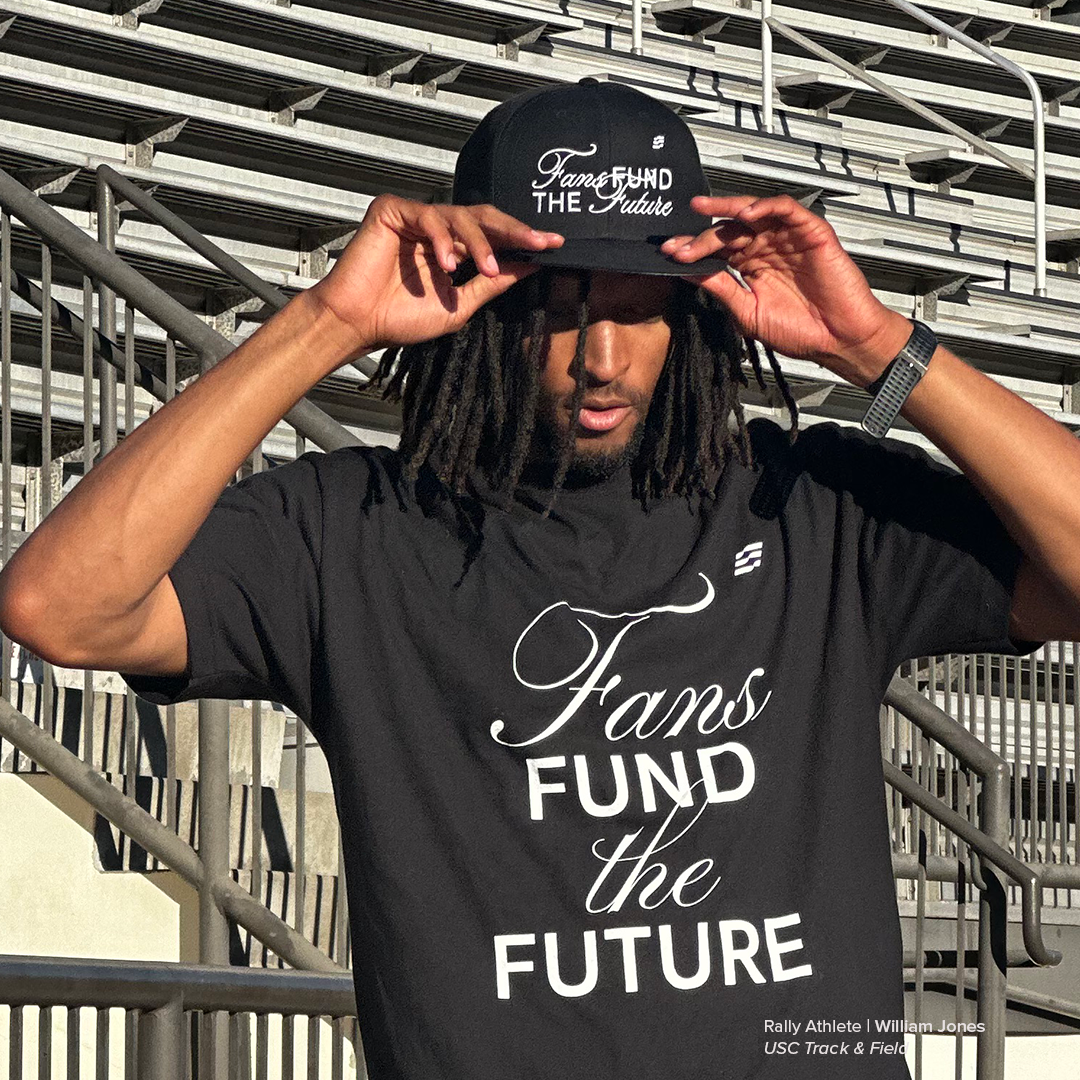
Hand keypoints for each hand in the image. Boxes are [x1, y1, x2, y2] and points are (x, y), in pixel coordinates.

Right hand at [308, 194, 563, 354]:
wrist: (358, 324)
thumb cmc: (400, 319)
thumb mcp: (460, 305)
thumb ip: (492, 285)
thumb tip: (530, 268)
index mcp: (453, 249)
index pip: (493, 236)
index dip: (523, 239)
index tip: (555, 245)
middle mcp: (437, 230)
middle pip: (483, 218)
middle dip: (514, 230)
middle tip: (540, 242)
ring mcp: (415, 217)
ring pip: (460, 216)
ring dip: (480, 243)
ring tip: (488, 269)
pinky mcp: (392, 210)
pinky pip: (427, 215)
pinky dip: (441, 239)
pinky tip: (446, 264)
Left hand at [660, 195, 911, 387]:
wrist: (838, 341)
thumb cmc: (800, 332)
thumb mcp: (748, 311)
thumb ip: (721, 289)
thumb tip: (688, 274)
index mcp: (751, 267)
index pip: (717, 250)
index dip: (693, 249)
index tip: (669, 253)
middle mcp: (766, 249)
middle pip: (729, 230)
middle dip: (701, 233)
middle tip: (679, 241)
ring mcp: (787, 239)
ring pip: (754, 213)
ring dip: (727, 210)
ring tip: (703, 211)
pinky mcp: (811, 232)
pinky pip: (787, 209)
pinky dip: (766, 207)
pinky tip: (746, 215)